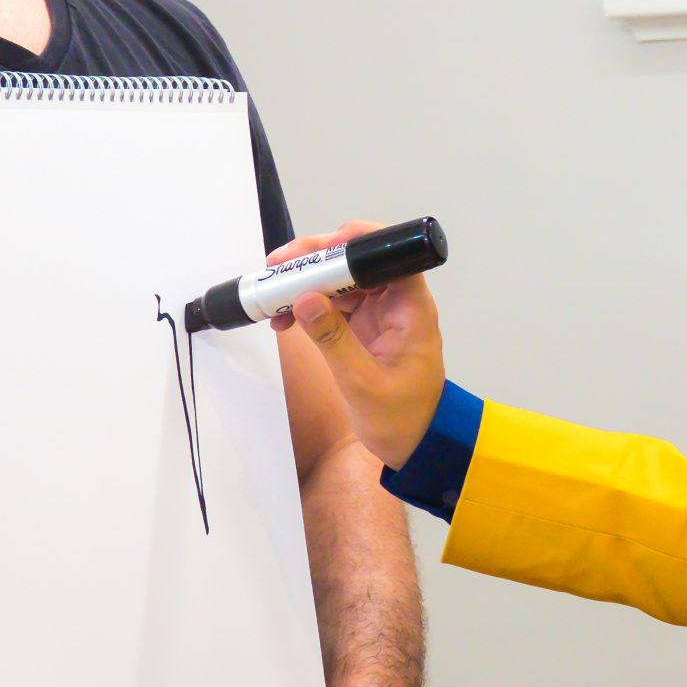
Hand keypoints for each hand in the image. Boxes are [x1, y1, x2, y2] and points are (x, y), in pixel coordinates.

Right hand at [268, 221, 446, 468]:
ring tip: (272, 293)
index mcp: (411, 308)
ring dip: (307, 281)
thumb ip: (333, 340)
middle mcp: (397, 301)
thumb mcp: (362, 382)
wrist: (415, 443)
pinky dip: (308, 304)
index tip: (316, 250)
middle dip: (317, 258)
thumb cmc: (401, 417)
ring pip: (342, 278)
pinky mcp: (364, 325)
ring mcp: (380, 311)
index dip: (355, 243)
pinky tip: (283, 318)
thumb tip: (304, 299)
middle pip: (359, 261)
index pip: (390, 255)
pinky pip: (333, 302)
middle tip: (277, 266)